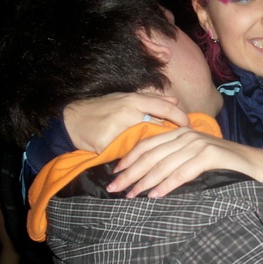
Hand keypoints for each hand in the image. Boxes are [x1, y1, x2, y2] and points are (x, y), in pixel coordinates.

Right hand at [64, 92, 189, 152]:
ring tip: (163, 157)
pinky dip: (136, 159)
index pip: (164, 107)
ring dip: (154, 152)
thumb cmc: (102, 108)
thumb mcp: (126, 98)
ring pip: (145, 144)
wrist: (73, 120)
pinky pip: (129, 155)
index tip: (189, 126)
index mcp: (134, 100)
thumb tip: (175, 101)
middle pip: (158, 128)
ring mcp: (119, 129)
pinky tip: (143, 165)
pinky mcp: (109, 144)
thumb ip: (152, 100)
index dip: (180, 117)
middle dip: (169, 139)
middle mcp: (128, 112)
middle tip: (180, 147)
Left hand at [106, 127, 262, 197]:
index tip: (116, 173)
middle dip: (131, 172)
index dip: (130, 158)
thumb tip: (146, 177)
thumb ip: (175, 160)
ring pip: (164, 164)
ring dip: (145, 182)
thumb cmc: (223, 165)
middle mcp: (187, 135)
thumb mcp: (195, 157)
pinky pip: (182, 172)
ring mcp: (198, 144)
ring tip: (131, 196)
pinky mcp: (209, 156)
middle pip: (151, 154)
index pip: (148, 143)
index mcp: (181, 133)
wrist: (255, 164)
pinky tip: (155, 195)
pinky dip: (167, 185)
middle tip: (115, 188)